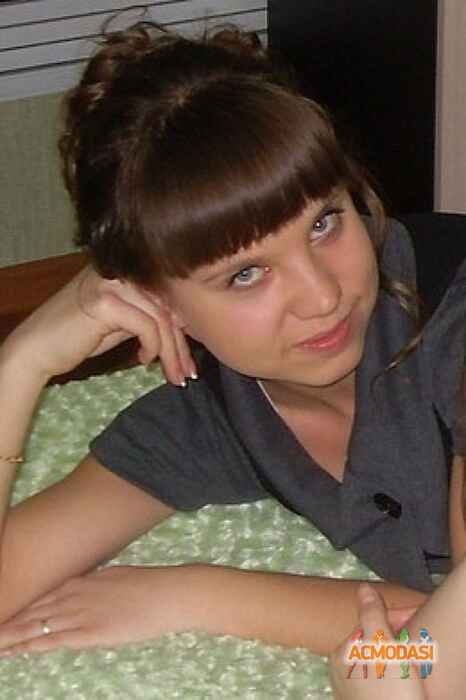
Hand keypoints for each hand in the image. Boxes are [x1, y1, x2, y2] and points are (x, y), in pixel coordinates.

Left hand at [0, 565, 195, 654]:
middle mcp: (73, 595)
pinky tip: (15, 650)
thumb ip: (91, 584)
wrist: (166, 594)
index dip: (18, 605)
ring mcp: (80, 614)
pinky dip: (31, 646)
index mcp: (80, 580)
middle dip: (7, 621)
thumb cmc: (146, 584)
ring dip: (11, 635)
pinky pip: (53, 640)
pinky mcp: (89, 633)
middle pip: (31, 610)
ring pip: (35, 626)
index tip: (2, 611)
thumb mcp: (113, 575)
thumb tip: (80, 589)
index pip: (39, 594)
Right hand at [2, 266, 194, 384]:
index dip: (184, 328)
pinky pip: (145, 326)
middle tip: (188, 374)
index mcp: (125, 271)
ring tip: (174, 375)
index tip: (190, 359)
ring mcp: (111, 283)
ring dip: (171, 352)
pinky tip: (144, 360)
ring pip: (160, 318)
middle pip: (167, 307)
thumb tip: (185, 325)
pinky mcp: (105, 302)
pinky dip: (152, 346)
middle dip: (181, 345)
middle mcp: (119, 271)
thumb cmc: (78, 337)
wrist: (38, 349)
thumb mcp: (121, 322)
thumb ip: (148, 317)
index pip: (166, 297)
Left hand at [329, 584, 425, 699]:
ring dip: (400, 657)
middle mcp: (342, 672)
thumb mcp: (383, 649)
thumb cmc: (391, 695)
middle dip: (399, 638)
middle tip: (422, 642)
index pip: (372, 623)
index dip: (397, 617)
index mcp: (342, 653)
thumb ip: (373, 616)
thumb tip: (364, 588)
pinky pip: (382, 682)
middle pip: (375, 643)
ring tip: (417, 661)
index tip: (418, 615)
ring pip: (380, 663)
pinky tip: (410, 681)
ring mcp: (352, 692)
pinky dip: (397, 676)